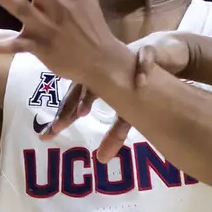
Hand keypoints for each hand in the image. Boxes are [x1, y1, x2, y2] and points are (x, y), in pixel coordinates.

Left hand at [44, 31, 196, 161]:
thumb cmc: (137, 83)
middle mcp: (101, 70)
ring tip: (86, 109)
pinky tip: (142, 83)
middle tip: (59, 126)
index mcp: (94, 83)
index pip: (73, 101)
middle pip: (80, 88)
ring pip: (103, 71)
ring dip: (95, 90)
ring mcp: (119, 59)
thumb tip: (102, 160)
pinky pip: (145, 57)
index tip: (47, 135)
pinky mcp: (146, 52)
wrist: (164, 55)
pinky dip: (143, 69)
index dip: (62, 117)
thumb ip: (115, 134)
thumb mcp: (127, 112)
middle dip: (70, 108)